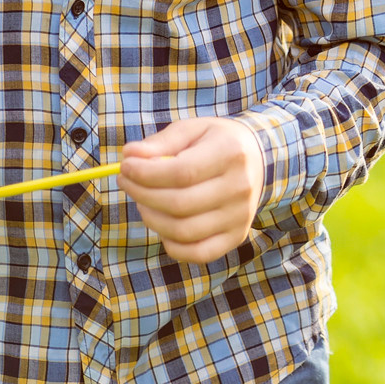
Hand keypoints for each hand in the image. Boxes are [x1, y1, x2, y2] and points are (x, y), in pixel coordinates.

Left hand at [119, 117, 266, 263]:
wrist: (259, 159)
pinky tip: (162, 224)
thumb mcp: (193, 130)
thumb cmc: (217, 142)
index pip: (182, 172)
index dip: (146, 174)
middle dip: (142, 195)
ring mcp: (240, 216)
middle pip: (179, 204)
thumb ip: (161, 143)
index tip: (125, 168)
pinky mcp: (236, 236)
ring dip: (151, 219)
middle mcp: (240, 187)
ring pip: (183, 231)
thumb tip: (129, 156)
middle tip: (126, 183)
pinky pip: (197, 253)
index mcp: (231, 153)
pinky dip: (171, 245)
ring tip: (143, 202)